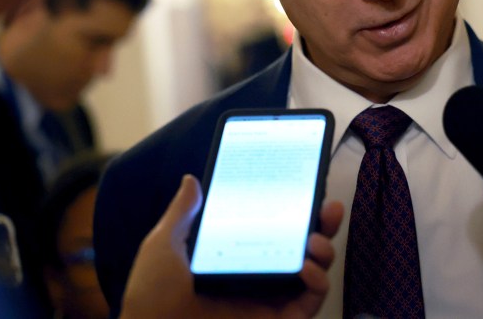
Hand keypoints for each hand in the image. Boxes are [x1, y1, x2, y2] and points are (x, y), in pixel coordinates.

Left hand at [119, 174, 343, 318]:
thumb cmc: (152, 295)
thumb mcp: (164, 245)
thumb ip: (182, 213)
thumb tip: (191, 180)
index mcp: (236, 254)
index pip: (274, 228)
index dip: (295, 209)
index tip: (306, 187)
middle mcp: (258, 275)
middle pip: (303, 247)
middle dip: (324, 225)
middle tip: (330, 207)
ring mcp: (270, 299)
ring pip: (315, 272)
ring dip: (324, 252)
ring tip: (313, 240)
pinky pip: (311, 303)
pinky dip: (318, 283)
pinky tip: (305, 267)